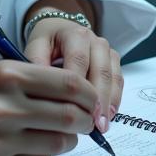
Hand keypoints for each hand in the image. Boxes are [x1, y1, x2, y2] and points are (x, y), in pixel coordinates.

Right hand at [0, 64, 97, 155]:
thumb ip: (37, 79)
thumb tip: (82, 96)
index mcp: (9, 76)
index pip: (71, 85)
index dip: (90, 95)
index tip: (94, 99)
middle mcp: (6, 107)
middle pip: (72, 117)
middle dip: (87, 120)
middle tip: (87, 119)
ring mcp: (1, 140)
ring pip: (60, 143)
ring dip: (68, 139)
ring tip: (60, 132)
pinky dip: (44, 154)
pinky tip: (31, 144)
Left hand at [24, 17, 121, 135]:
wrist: (60, 29)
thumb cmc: (47, 42)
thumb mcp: (36, 46)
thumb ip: (36, 62)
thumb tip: (40, 86)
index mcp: (75, 34)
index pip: (79, 60)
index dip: (79, 87)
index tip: (74, 110)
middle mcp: (95, 40)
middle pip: (101, 71)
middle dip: (98, 100)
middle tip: (94, 125)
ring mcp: (107, 50)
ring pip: (113, 77)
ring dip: (109, 102)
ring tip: (102, 126)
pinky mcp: (113, 60)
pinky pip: (118, 80)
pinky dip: (115, 99)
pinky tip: (108, 116)